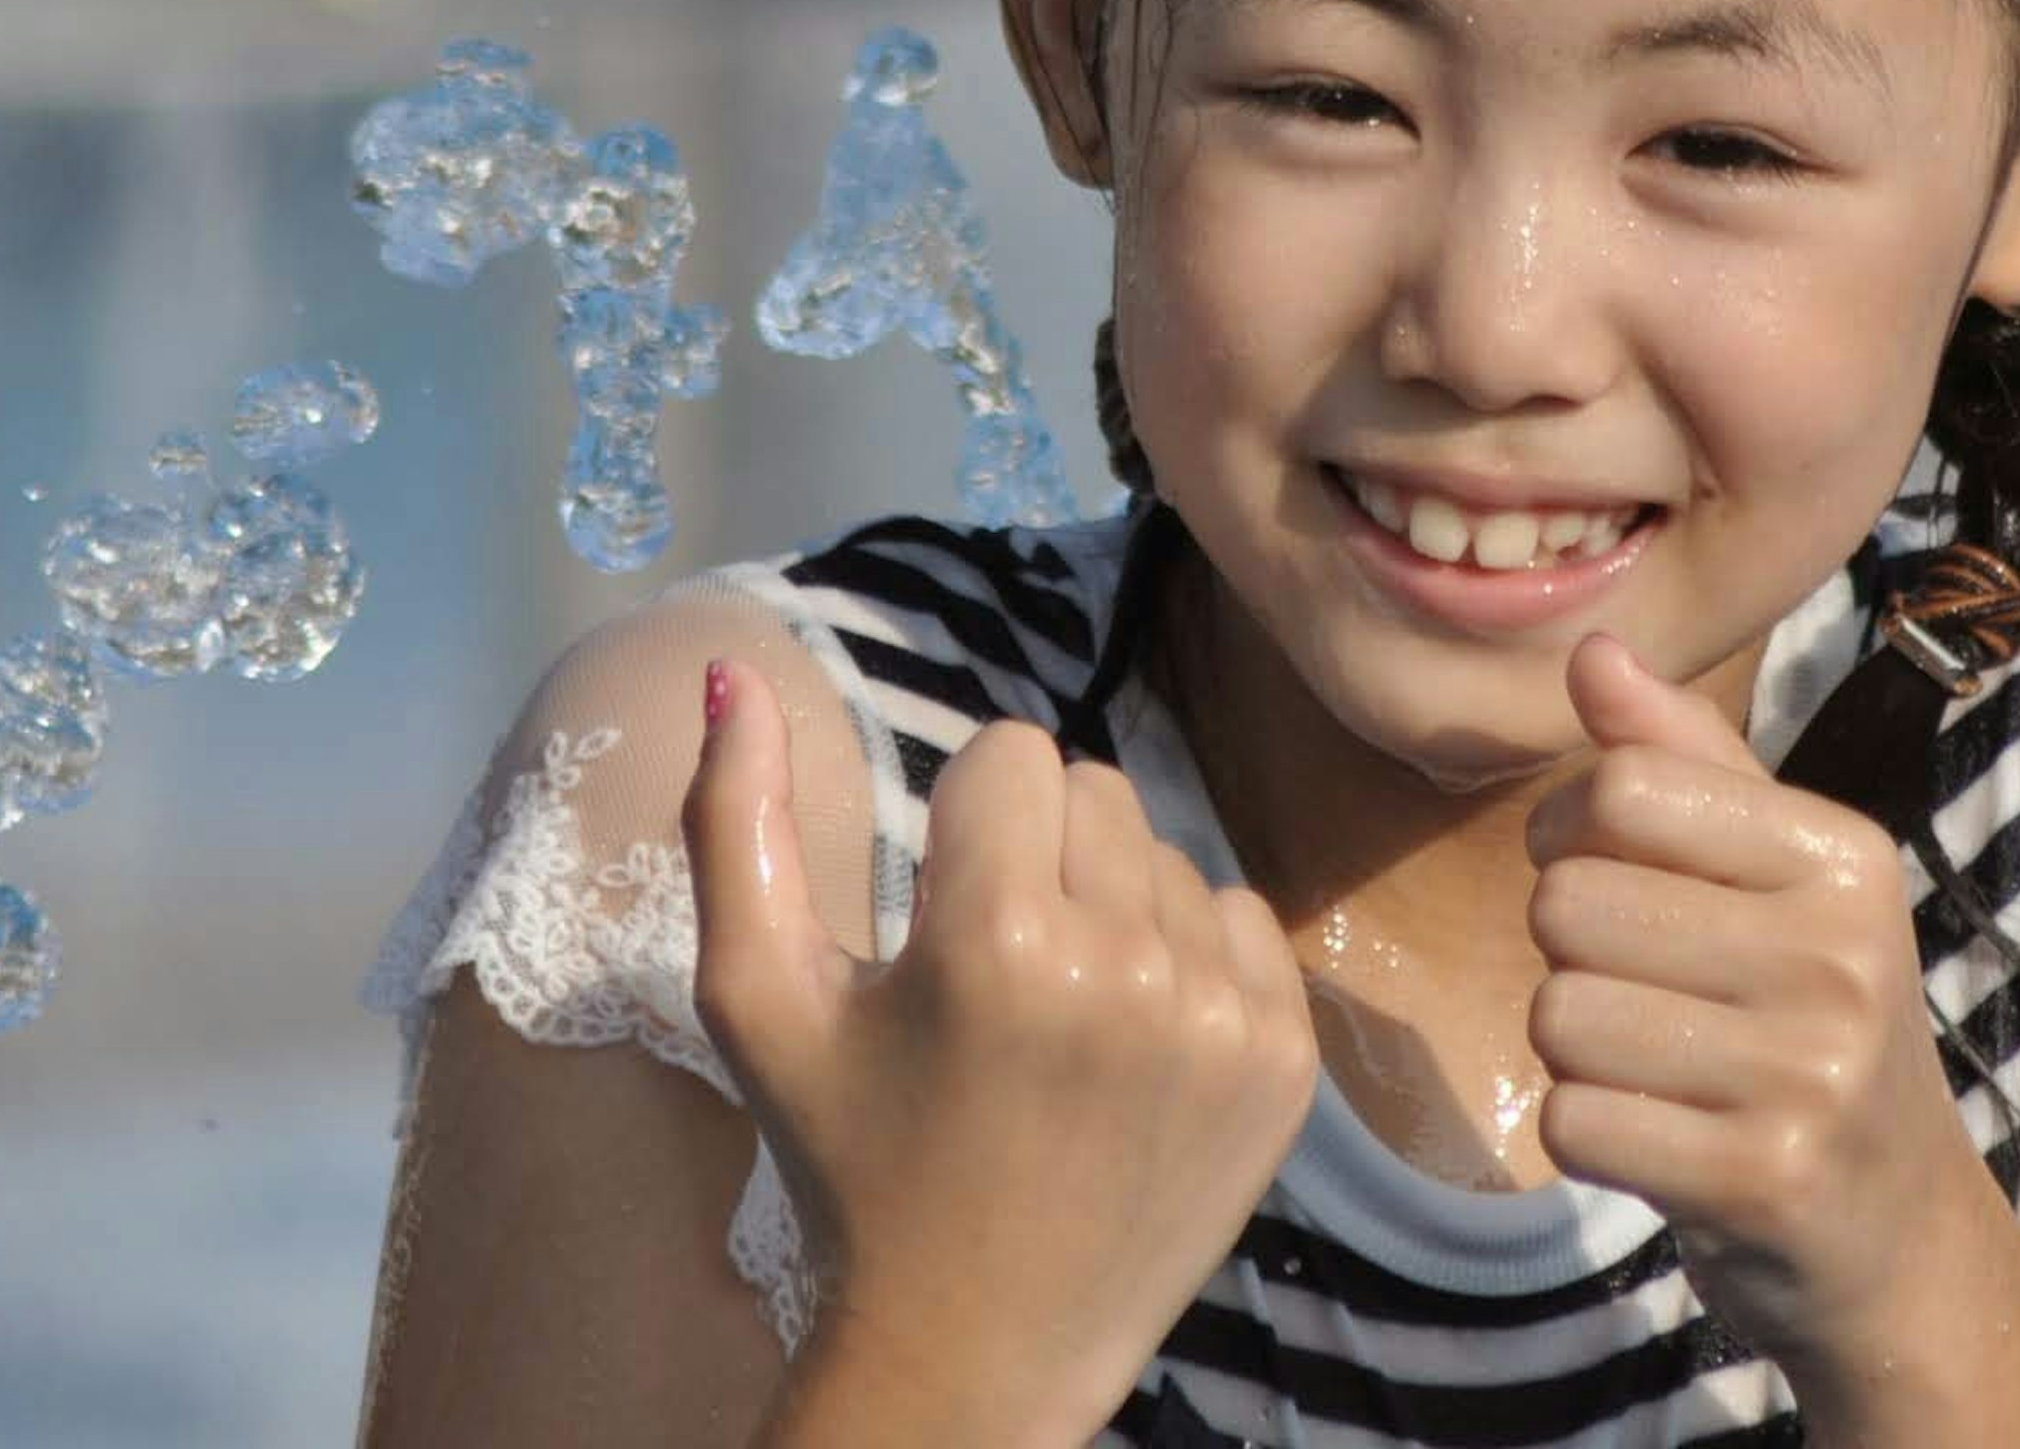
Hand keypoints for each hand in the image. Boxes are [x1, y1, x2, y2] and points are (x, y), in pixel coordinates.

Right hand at [684, 665, 1317, 1440]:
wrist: (977, 1349)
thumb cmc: (852, 1164)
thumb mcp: (760, 999)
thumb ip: (736, 822)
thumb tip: (737, 671)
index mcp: (996, 937)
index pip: (1012, 751)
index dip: (963, 824)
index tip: (942, 916)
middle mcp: (1126, 965)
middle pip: (1097, 789)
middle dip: (1041, 852)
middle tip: (1000, 971)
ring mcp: (1221, 1017)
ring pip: (1168, 854)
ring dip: (1115, 906)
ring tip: (1062, 1018)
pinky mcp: (1283, 1062)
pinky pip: (1244, 920)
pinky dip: (1188, 961)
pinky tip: (1132, 1047)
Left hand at [1524, 634, 1969, 1377]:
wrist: (1898, 1234)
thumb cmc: (1809, 1028)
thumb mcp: (1776, 880)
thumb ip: (1680, 761)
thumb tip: (1591, 652)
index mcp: (1846, 856)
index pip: (1622, 788)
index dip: (1567, 830)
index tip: (1601, 870)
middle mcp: (1844, 954)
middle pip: (1568, 904)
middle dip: (1571, 953)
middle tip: (1645, 993)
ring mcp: (1812, 1073)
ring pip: (1558, 1016)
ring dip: (1575, 1052)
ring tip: (1656, 1068)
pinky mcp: (1765, 1178)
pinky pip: (1574, 1121)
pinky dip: (1586, 1134)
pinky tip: (1658, 1140)